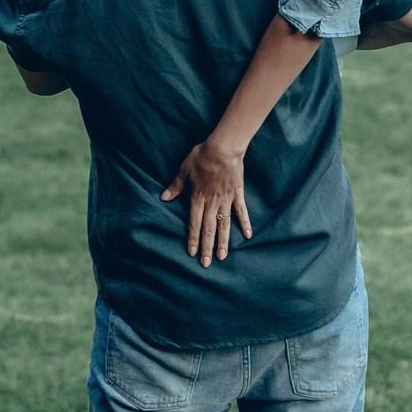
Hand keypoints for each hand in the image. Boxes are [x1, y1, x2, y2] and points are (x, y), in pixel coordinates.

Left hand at [161, 140, 252, 265]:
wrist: (223, 148)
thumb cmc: (202, 156)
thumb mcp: (184, 169)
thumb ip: (176, 185)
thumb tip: (164, 197)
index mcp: (198, 197)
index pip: (194, 223)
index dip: (193, 238)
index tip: (192, 253)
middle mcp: (212, 202)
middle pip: (209, 228)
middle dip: (207, 247)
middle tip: (206, 264)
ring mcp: (226, 199)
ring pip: (224, 224)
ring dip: (223, 241)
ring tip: (222, 257)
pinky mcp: (237, 194)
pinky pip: (241, 211)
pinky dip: (245, 223)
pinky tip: (248, 235)